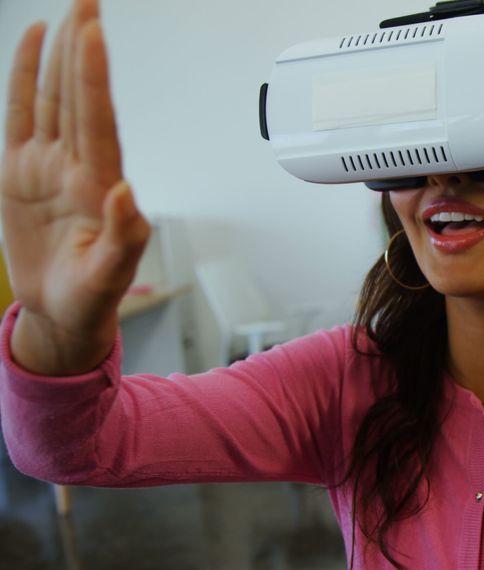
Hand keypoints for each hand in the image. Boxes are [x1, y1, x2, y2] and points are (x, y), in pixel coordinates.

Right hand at [3, 0, 148, 373]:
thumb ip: (123, 238)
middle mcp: (76, 167)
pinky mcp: (20, 172)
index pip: (97, 121)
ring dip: (62, 56)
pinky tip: (34, 43)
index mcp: (99, 187)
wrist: (61, 316)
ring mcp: (47, 166)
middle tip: (89, 3)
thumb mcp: (108, 278)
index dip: (93, 77)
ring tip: (72, 13)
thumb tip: (126, 192)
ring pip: (54, 98)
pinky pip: (21, 115)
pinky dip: (26, 79)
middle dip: (84, 49)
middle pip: (79, 97)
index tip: (93, 35)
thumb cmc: (91, 300)